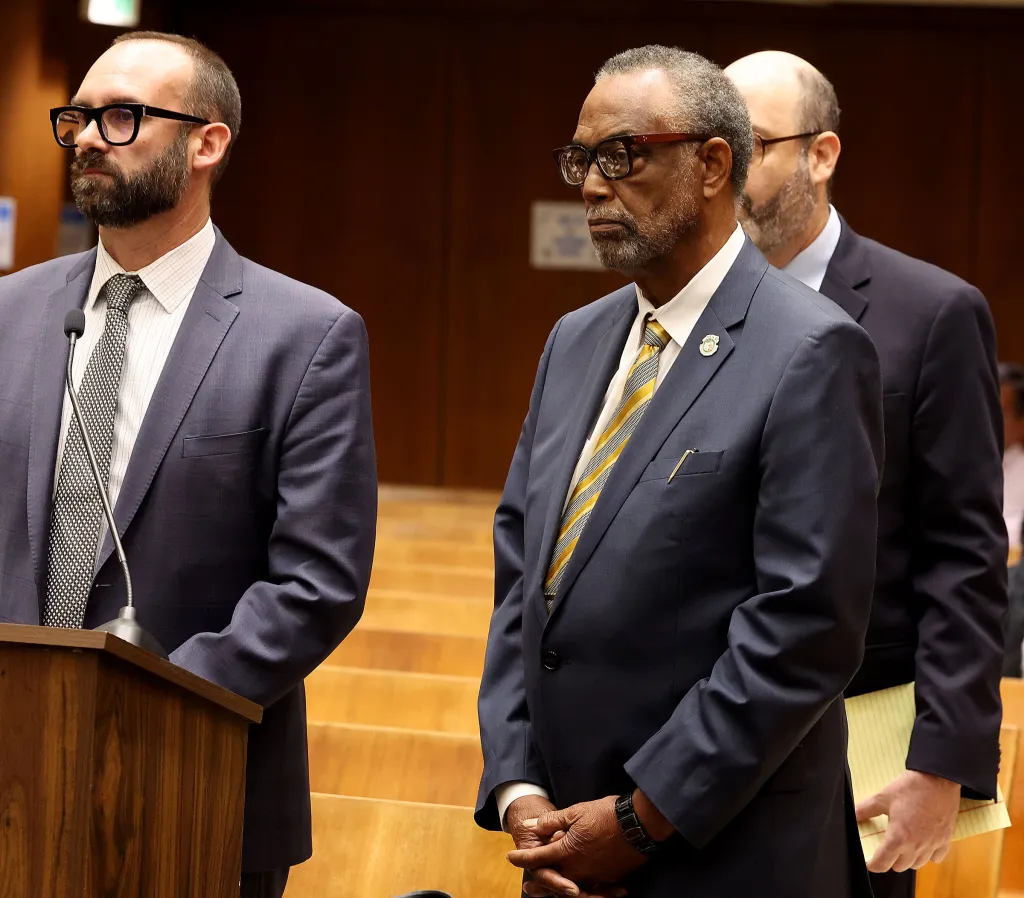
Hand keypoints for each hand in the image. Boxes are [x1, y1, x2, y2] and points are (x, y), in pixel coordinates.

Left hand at [508, 796, 645, 892]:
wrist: (638, 824)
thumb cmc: (605, 814)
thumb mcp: (575, 812)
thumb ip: (550, 822)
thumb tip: (529, 826)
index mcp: (566, 852)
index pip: (538, 858)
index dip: (522, 858)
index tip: (510, 858)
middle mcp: (578, 869)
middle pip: (553, 880)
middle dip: (539, 883)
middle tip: (527, 887)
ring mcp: (594, 876)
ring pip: (572, 887)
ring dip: (559, 889)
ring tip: (549, 892)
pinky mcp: (609, 877)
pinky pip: (590, 887)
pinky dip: (582, 890)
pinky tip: (578, 887)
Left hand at [856, 770, 960, 872]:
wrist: (938, 780)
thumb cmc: (910, 788)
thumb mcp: (882, 797)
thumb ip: (865, 809)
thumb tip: (853, 816)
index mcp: (898, 837)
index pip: (883, 863)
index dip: (873, 865)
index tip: (870, 861)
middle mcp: (916, 846)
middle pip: (900, 866)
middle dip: (890, 860)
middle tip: (885, 848)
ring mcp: (932, 844)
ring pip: (917, 864)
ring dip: (908, 859)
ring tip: (902, 847)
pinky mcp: (945, 840)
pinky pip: (936, 858)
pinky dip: (928, 855)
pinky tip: (922, 845)